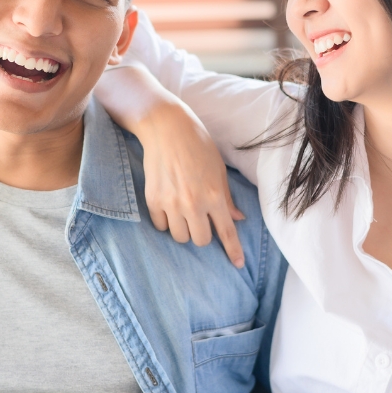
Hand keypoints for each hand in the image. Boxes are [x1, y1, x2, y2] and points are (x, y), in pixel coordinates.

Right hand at [137, 101, 246, 266]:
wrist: (167, 128)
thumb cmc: (198, 145)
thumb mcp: (218, 169)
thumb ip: (226, 197)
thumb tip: (237, 219)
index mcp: (214, 195)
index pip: (227, 232)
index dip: (233, 251)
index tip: (238, 264)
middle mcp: (193, 203)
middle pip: (201, 240)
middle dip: (202, 234)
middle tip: (200, 220)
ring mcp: (171, 203)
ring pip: (180, 237)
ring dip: (184, 229)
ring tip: (183, 212)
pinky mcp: (153, 200)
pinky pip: (161, 226)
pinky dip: (166, 221)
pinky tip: (169, 206)